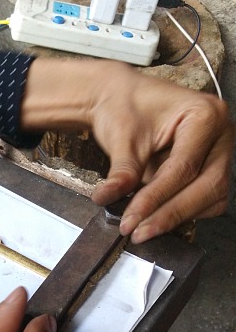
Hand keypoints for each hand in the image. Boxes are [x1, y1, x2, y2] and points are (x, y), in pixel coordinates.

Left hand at [20, 58, 233, 243]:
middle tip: (137, 232)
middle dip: (170, 213)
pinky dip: (183, 212)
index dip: (156, 199)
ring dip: (178, 216)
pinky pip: (207, 200)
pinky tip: (155, 218)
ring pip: (212, 198)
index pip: (184, 168)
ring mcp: (221, 152)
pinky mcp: (213, 168)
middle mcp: (221, 134)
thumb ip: (122, 171)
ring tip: (142, 228)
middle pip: (207, 186)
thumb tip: (109, 199)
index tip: (130, 220)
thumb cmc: (125, 108)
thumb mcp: (122, 138)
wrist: (123, 99)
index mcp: (205, 115)